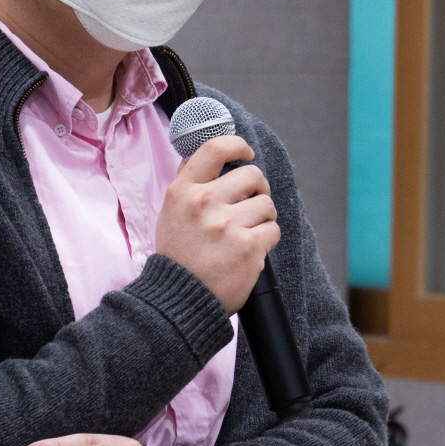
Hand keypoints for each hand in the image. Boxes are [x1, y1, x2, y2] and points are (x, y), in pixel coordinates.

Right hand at [155, 134, 279, 311]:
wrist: (178, 300)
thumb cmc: (178, 256)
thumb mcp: (171, 212)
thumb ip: (191, 184)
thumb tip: (215, 158)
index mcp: (183, 191)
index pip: (215, 148)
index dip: (238, 145)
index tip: (246, 153)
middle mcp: (204, 203)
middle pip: (252, 175)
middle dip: (258, 189)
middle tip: (252, 203)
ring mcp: (227, 226)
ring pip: (267, 204)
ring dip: (263, 217)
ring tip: (247, 232)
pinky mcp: (248, 248)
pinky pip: (273, 230)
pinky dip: (266, 239)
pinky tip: (250, 249)